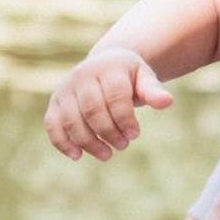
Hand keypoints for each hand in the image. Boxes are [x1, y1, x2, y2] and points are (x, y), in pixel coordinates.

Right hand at [46, 47, 174, 160]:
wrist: (105, 64)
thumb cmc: (129, 77)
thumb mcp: (144, 78)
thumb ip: (153, 91)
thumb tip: (167, 102)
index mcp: (107, 68)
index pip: (115, 96)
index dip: (125, 119)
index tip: (135, 134)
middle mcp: (82, 76)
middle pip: (92, 109)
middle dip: (108, 132)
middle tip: (123, 145)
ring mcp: (65, 89)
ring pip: (72, 119)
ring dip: (88, 142)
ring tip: (106, 155)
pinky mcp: (55, 102)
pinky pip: (52, 124)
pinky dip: (62, 142)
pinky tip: (77, 156)